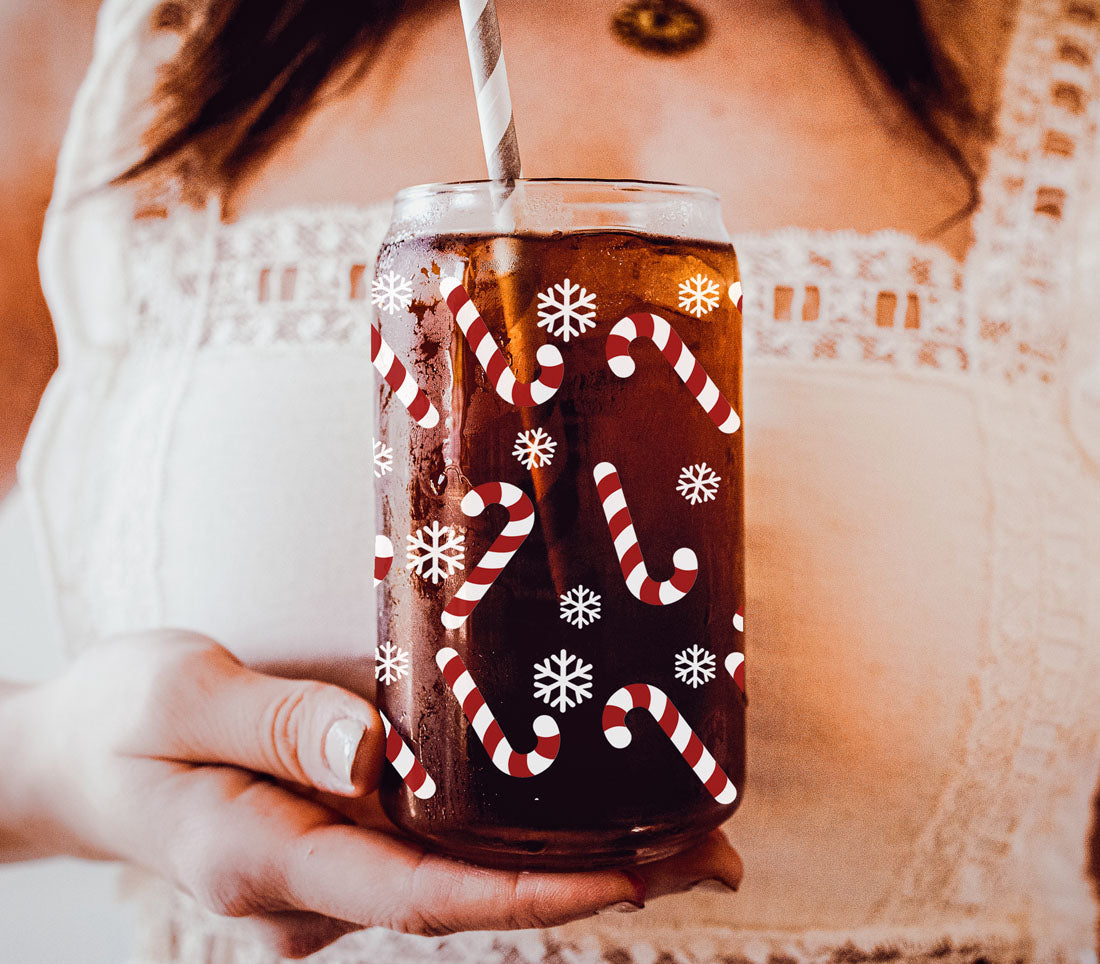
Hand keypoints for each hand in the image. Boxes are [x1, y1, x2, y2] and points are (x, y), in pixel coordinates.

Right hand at [18, 630, 741, 957]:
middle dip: (595, 881)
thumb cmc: (118, 723)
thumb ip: (274, 720)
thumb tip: (375, 752)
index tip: (630, 877)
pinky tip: (581, 804)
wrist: (76, 757)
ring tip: (685, 832)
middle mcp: (317, 880)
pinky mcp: (342, 830)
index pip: (424, 894)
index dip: (532, 893)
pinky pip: (442, 841)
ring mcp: (333, 862)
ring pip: (469, 871)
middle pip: (473, 891)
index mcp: (272, 858)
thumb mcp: (177, 696)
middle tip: (713, 853)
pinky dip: (521, 831)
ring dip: (575, 856)